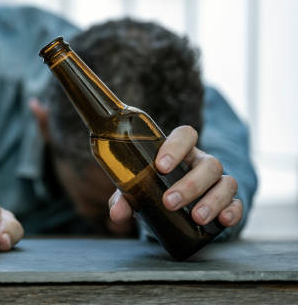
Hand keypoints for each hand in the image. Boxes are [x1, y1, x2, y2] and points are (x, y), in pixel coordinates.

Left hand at [108, 125, 242, 227]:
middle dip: (190, 184)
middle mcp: (201, 162)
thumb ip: (126, 198)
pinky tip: (223, 221)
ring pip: (226, 182)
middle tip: (170, 202)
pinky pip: (238, 202)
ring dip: (212, 200)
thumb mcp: (139, 192)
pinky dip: (233, 211)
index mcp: (180, 151)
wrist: (173, 209)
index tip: (161, 166)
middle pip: (208, 164)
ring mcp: (218, 181)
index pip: (185, 135)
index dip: (176, 147)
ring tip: (196, 217)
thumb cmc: (154, 190)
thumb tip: (117, 214)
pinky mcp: (229, 201)